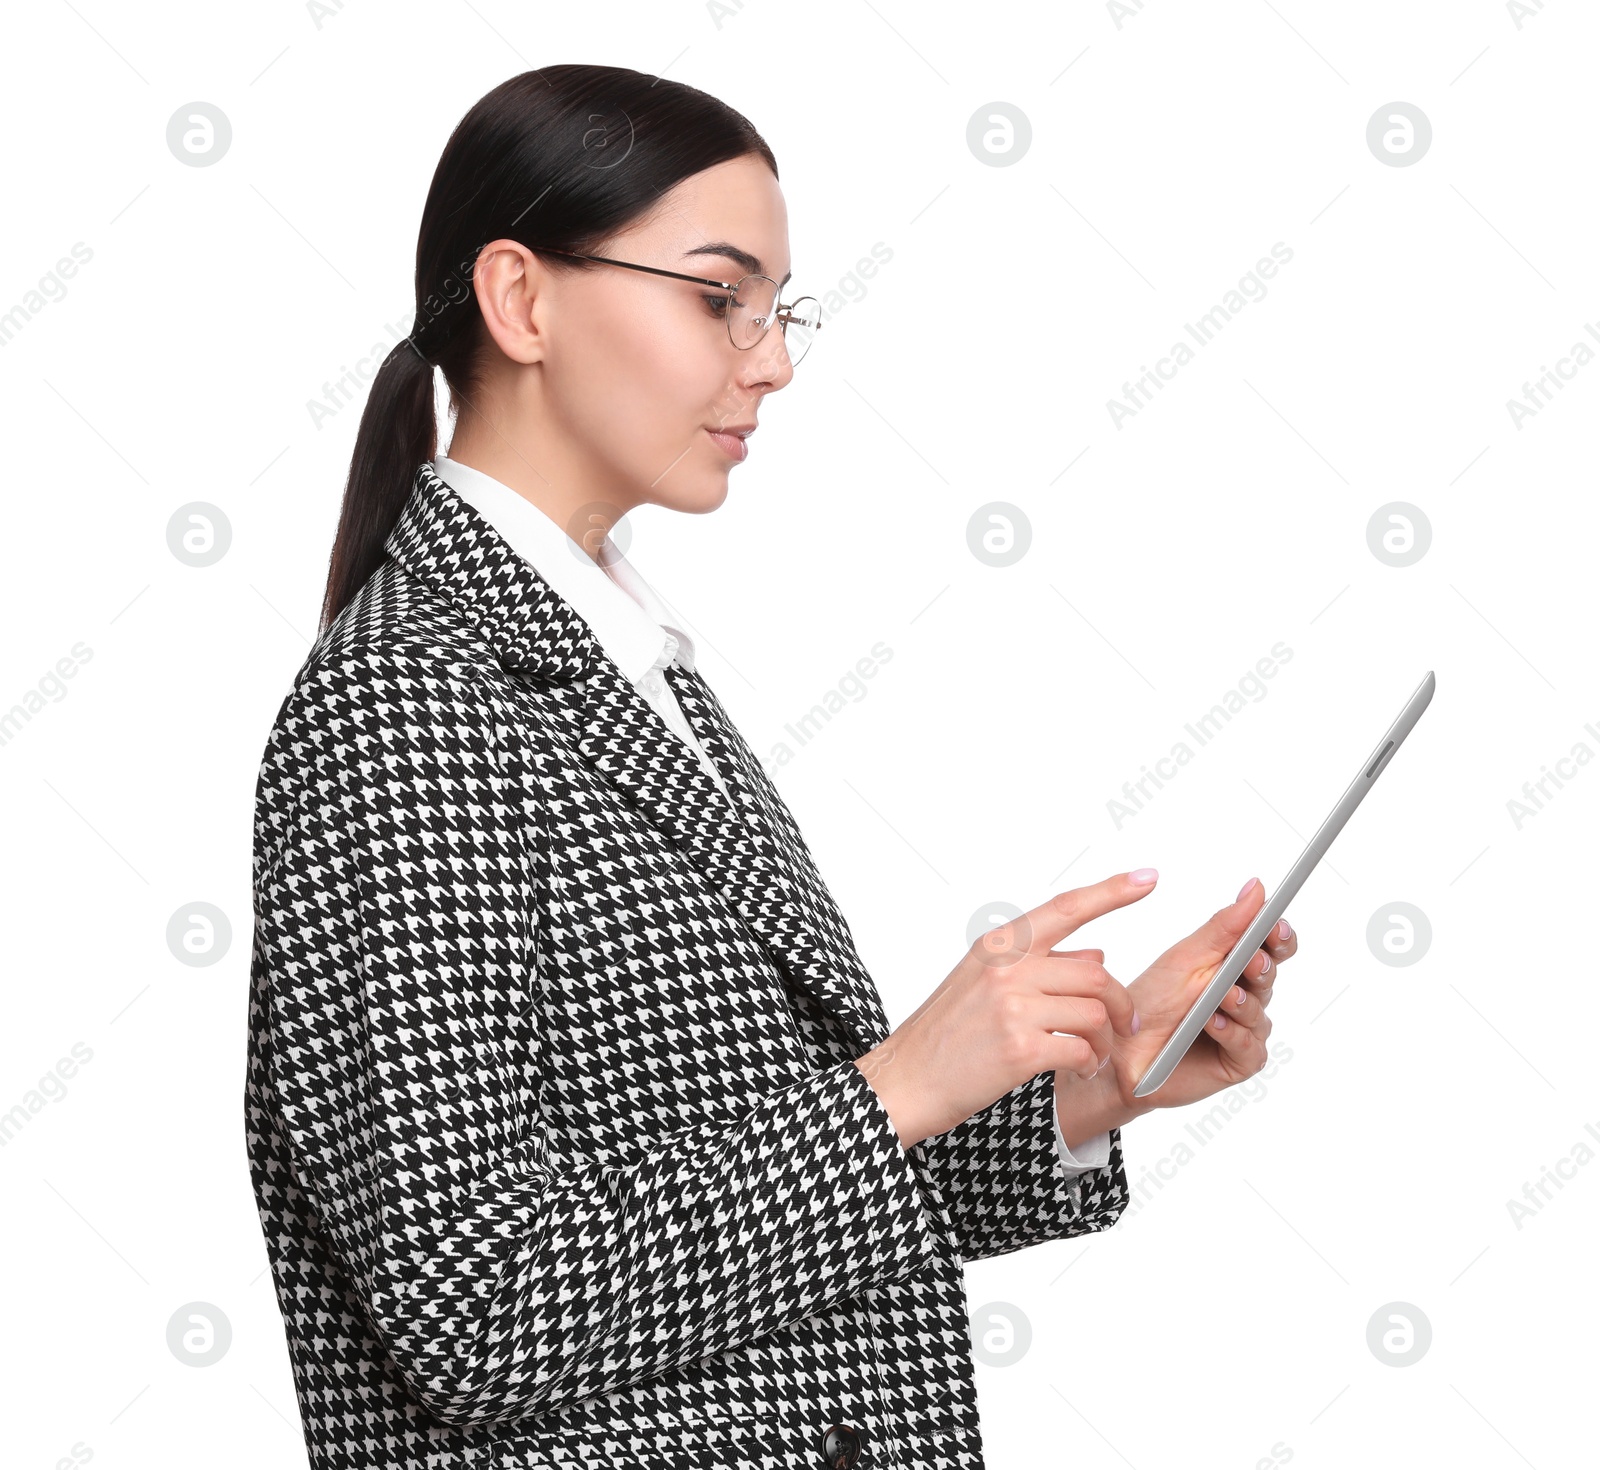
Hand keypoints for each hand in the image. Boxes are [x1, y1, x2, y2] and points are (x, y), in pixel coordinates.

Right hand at [855, 873, 1147, 1147]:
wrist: (906, 1080)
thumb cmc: (945, 1034)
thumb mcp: (983, 984)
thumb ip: (1040, 965)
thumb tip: (1098, 949)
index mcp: (999, 946)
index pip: (1066, 907)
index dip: (1112, 891)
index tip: (1148, 878)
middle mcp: (1007, 969)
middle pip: (1095, 972)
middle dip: (1120, 1002)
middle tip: (1125, 1025)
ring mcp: (1012, 1008)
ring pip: (1094, 1013)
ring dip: (1106, 1040)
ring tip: (1094, 1055)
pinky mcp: (1019, 1050)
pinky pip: (1081, 1050)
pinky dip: (1090, 1064)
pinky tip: (1080, 1070)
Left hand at [1099, 876, 1296, 1113]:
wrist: (1121, 1048)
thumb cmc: (1151, 1001)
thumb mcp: (1186, 958)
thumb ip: (1225, 927)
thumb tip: (1257, 888)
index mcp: (1231, 966)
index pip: (1270, 948)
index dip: (1278, 937)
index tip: (1276, 926)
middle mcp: (1242, 996)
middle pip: (1268, 977)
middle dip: (1260, 967)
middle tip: (1251, 961)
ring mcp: (1242, 1030)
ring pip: (1259, 1014)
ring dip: (1241, 1003)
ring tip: (1223, 995)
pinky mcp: (1237, 1061)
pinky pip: (1248, 1047)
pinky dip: (1231, 1033)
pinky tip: (1212, 1022)